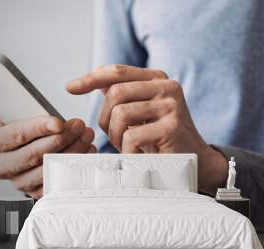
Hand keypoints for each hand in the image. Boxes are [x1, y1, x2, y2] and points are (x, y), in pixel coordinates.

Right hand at [0, 92, 95, 198]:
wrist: (31, 157)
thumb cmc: (22, 134)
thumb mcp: (8, 116)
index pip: (16, 136)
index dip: (38, 128)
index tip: (58, 121)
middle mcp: (4, 167)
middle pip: (34, 155)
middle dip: (60, 139)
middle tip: (78, 125)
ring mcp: (21, 183)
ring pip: (49, 168)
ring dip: (72, 150)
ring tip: (85, 134)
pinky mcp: (39, 193)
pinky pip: (59, 182)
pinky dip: (76, 166)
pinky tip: (86, 151)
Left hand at [66, 64, 226, 193]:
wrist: (193, 162)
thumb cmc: (160, 138)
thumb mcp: (141, 111)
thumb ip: (123, 93)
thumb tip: (93, 76)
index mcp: (157, 79)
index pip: (117, 72)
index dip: (91, 78)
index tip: (70, 88)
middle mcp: (166, 86)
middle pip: (115, 92)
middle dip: (105, 118)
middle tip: (115, 137)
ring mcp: (171, 105)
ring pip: (120, 113)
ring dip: (115, 136)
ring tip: (128, 146)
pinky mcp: (172, 126)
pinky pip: (131, 136)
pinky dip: (127, 150)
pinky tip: (139, 154)